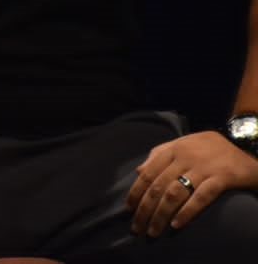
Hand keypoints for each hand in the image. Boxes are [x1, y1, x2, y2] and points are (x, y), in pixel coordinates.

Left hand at [126, 131, 257, 236]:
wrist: (245, 144)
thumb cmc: (210, 148)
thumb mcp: (183, 144)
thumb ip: (160, 154)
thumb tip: (138, 171)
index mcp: (173, 149)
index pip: (148, 173)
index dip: (136, 192)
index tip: (128, 209)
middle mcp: (185, 157)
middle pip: (159, 186)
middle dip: (145, 209)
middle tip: (137, 227)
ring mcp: (203, 167)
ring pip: (175, 193)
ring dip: (161, 214)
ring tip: (154, 230)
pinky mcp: (222, 177)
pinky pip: (201, 197)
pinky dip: (187, 211)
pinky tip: (177, 224)